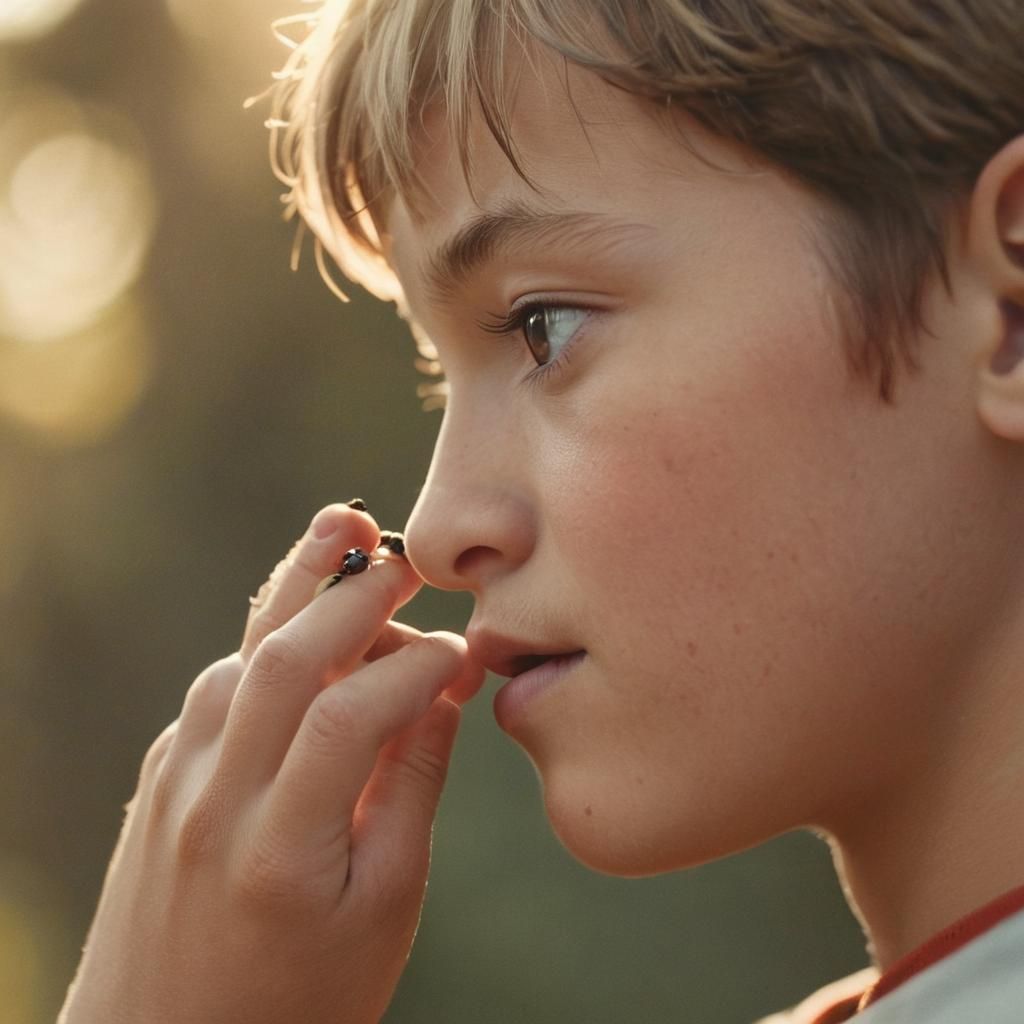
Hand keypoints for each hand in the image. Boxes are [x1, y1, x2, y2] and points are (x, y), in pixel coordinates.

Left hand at [58, 503, 483, 1023]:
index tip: (466, 655)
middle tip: (409, 554)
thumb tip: (438, 696)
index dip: (419, 666)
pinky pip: (218, 687)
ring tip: (350, 540)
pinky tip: (307, 623)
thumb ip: (411, 793)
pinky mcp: (162, 777)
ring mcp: (178, 783)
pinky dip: (268, 641)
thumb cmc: (298, 1000)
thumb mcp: (384, 911)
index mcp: (283, 848)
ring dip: (301, 593)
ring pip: (240, 657)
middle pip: (285, 657)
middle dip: (355, 590)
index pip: (354, 714)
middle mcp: (216, 800)